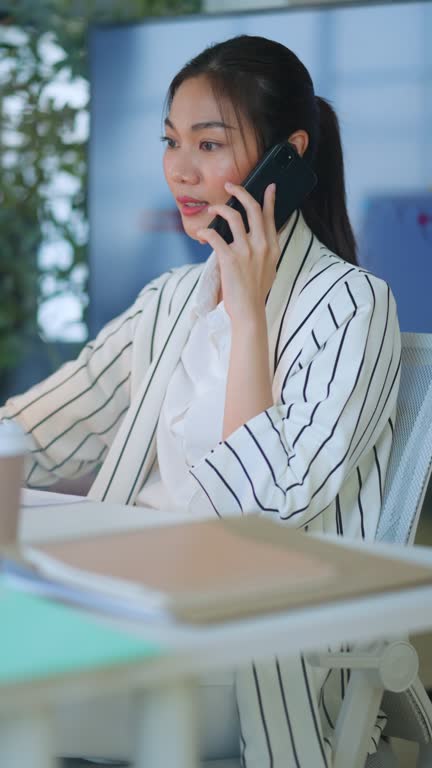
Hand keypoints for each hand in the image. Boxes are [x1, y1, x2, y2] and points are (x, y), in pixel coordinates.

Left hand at [197, 181, 279, 325]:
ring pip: (233, 217)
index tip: (268, 187)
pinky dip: (206, 232)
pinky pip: (215, 236)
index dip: (269, 199)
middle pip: (253, 209)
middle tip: (230, 186)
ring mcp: (246, 251)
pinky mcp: (230, 259)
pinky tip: (202, 233)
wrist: (249, 311)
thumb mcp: (270, 268)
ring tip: (212, 208)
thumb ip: (268, 250)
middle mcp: (262, 245)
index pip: (270, 217)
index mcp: (272, 247)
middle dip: (241, 192)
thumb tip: (266, 237)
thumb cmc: (257, 291)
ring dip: (220, 208)